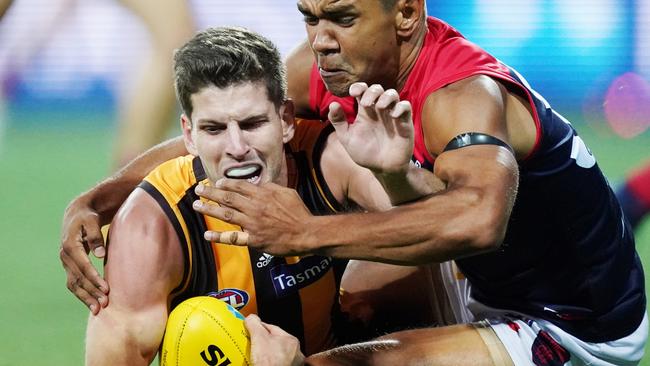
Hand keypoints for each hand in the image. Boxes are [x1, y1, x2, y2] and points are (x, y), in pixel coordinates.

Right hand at [60, 196, 108, 313]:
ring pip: (74, 284)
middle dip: (91, 292)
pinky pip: (73, 283)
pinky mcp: (69, 266)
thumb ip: (95, 236)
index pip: (83, 266)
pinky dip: (81, 294)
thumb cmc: (88, 217)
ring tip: (98, 309)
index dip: (95, 279)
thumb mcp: (92, 221)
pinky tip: (91, 303)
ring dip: (85, 297)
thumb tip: (100, 255)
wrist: (77, 214)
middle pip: (78, 278)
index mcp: (70, 245)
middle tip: (105, 303)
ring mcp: (66, 262)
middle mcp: (65, 256)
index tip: (107, 289)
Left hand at [192, 180, 313, 255]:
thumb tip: (259, 184)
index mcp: (263, 194)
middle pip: (228, 198)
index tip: (216, 183)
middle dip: (211, 193)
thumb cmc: (298, 212)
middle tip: (198, 189)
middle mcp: (254, 207)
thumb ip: (271, 187)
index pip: (239, 186)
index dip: (226, 183)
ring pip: (226, 215)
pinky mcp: (254, 240)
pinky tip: (207, 235)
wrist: (306, 233)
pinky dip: (219, 237)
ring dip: (209, 209)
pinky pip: (233, 238)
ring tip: (196, 205)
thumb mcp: (287, 192)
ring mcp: (253, 224)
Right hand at [245, 314, 303, 365]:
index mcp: (291, 340)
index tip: (251, 330)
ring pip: (276, 355)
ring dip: (266, 354)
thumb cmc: (269, 362)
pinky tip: (261, 364)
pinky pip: (275, 364)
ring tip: (256, 356)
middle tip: (252, 344)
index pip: (272, 329)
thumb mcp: (258, 338)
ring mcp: (291, 364)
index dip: (259, 328)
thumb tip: (251, 317)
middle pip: (274, 342)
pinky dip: (268, 364)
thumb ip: (255, 324)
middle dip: (263, 343)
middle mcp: (295, 353)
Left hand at [329, 82, 413, 174]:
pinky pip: (406, 106)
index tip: (353, 93)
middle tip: (365, 104)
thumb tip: (333, 104)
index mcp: (364, 111)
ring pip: (392, 94)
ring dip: (386, 96)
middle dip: (371, 92)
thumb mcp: (347, 138)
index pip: (362, 90)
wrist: (382, 168)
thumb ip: (339, 122)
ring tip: (380, 106)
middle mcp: (378, 110)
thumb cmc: (365, 153)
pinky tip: (393, 115)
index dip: (358, 87)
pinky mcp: (404, 122)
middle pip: (377, 89)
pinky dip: (400, 107)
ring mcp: (392, 115)